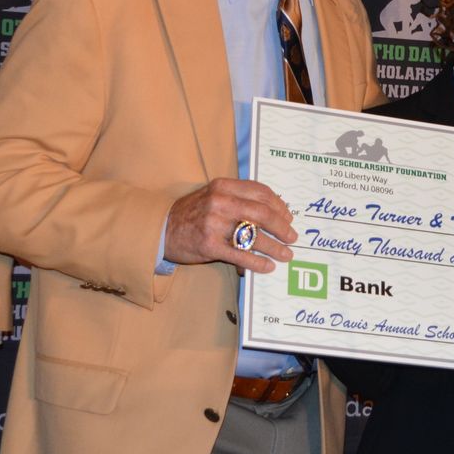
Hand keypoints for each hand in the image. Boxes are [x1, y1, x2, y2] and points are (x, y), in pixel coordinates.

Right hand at [163, 178, 295, 273]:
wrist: (161, 229)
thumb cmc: (192, 213)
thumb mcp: (213, 195)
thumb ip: (238, 197)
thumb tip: (274, 209)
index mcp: (223, 186)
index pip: (260, 192)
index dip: (279, 205)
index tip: (288, 216)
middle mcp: (220, 202)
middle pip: (262, 213)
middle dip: (282, 227)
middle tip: (292, 237)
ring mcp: (214, 224)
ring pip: (254, 235)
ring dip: (275, 247)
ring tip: (286, 255)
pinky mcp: (209, 246)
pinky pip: (240, 255)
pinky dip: (257, 262)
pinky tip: (267, 266)